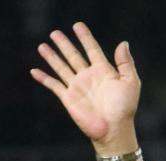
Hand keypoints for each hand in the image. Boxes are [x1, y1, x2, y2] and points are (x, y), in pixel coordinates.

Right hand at [30, 22, 139, 152]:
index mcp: (103, 70)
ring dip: (51, 57)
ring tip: (42, 46)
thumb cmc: (125, 108)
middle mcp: (88, 76)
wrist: (113, 129)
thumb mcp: (131, 82)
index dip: (85, 37)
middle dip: (64, 44)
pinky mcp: (68, 98)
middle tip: (54, 33)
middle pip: (73, 55)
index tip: (77, 25)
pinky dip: (43, 78)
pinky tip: (34, 71)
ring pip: (61, 67)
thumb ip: (126, 62)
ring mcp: (77, 87)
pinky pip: (53, 85)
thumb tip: (123, 43)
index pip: (92, 49)